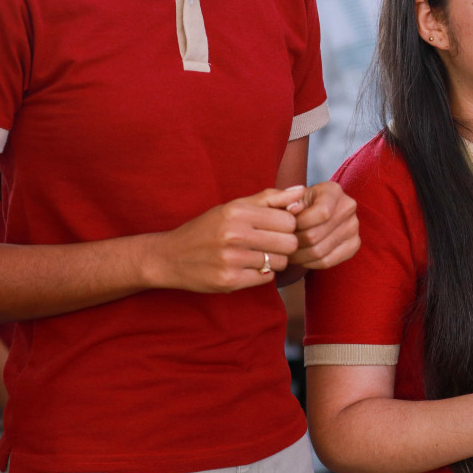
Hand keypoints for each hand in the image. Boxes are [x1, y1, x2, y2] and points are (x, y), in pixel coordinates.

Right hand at [151, 186, 303, 292]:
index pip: (289, 220)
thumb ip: (270, 198)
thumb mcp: (234, 206)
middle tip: (270, 244)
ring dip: (273, 260)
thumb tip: (301, 191)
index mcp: (237, 212)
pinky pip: (266, 278)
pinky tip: (247, 267)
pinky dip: (261, 274)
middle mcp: (235, 234)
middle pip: (289, 243)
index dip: (287, 225)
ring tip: (257, 255)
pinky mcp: (229, 281)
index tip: (275, 228)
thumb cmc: (208, 228)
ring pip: (280, 262)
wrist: (170, 257)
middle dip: (284, 244)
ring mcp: (232, 259)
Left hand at [289, 181, 359, 269]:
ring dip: (299, 255)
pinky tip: (302, 257)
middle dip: (294, 242)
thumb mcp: (287, 196)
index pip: (322, 213)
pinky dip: (310, 263)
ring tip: (289, 251)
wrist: (314, 212)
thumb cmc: (298, 203)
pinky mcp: (354, 244)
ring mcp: (353, 227)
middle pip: (316, 235)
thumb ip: (283, 199)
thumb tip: (293, 209)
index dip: (300, 224)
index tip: (288, 226)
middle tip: (283, 243)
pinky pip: (328, 262)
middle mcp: (348, 206)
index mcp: (333, 191)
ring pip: (319, 252)